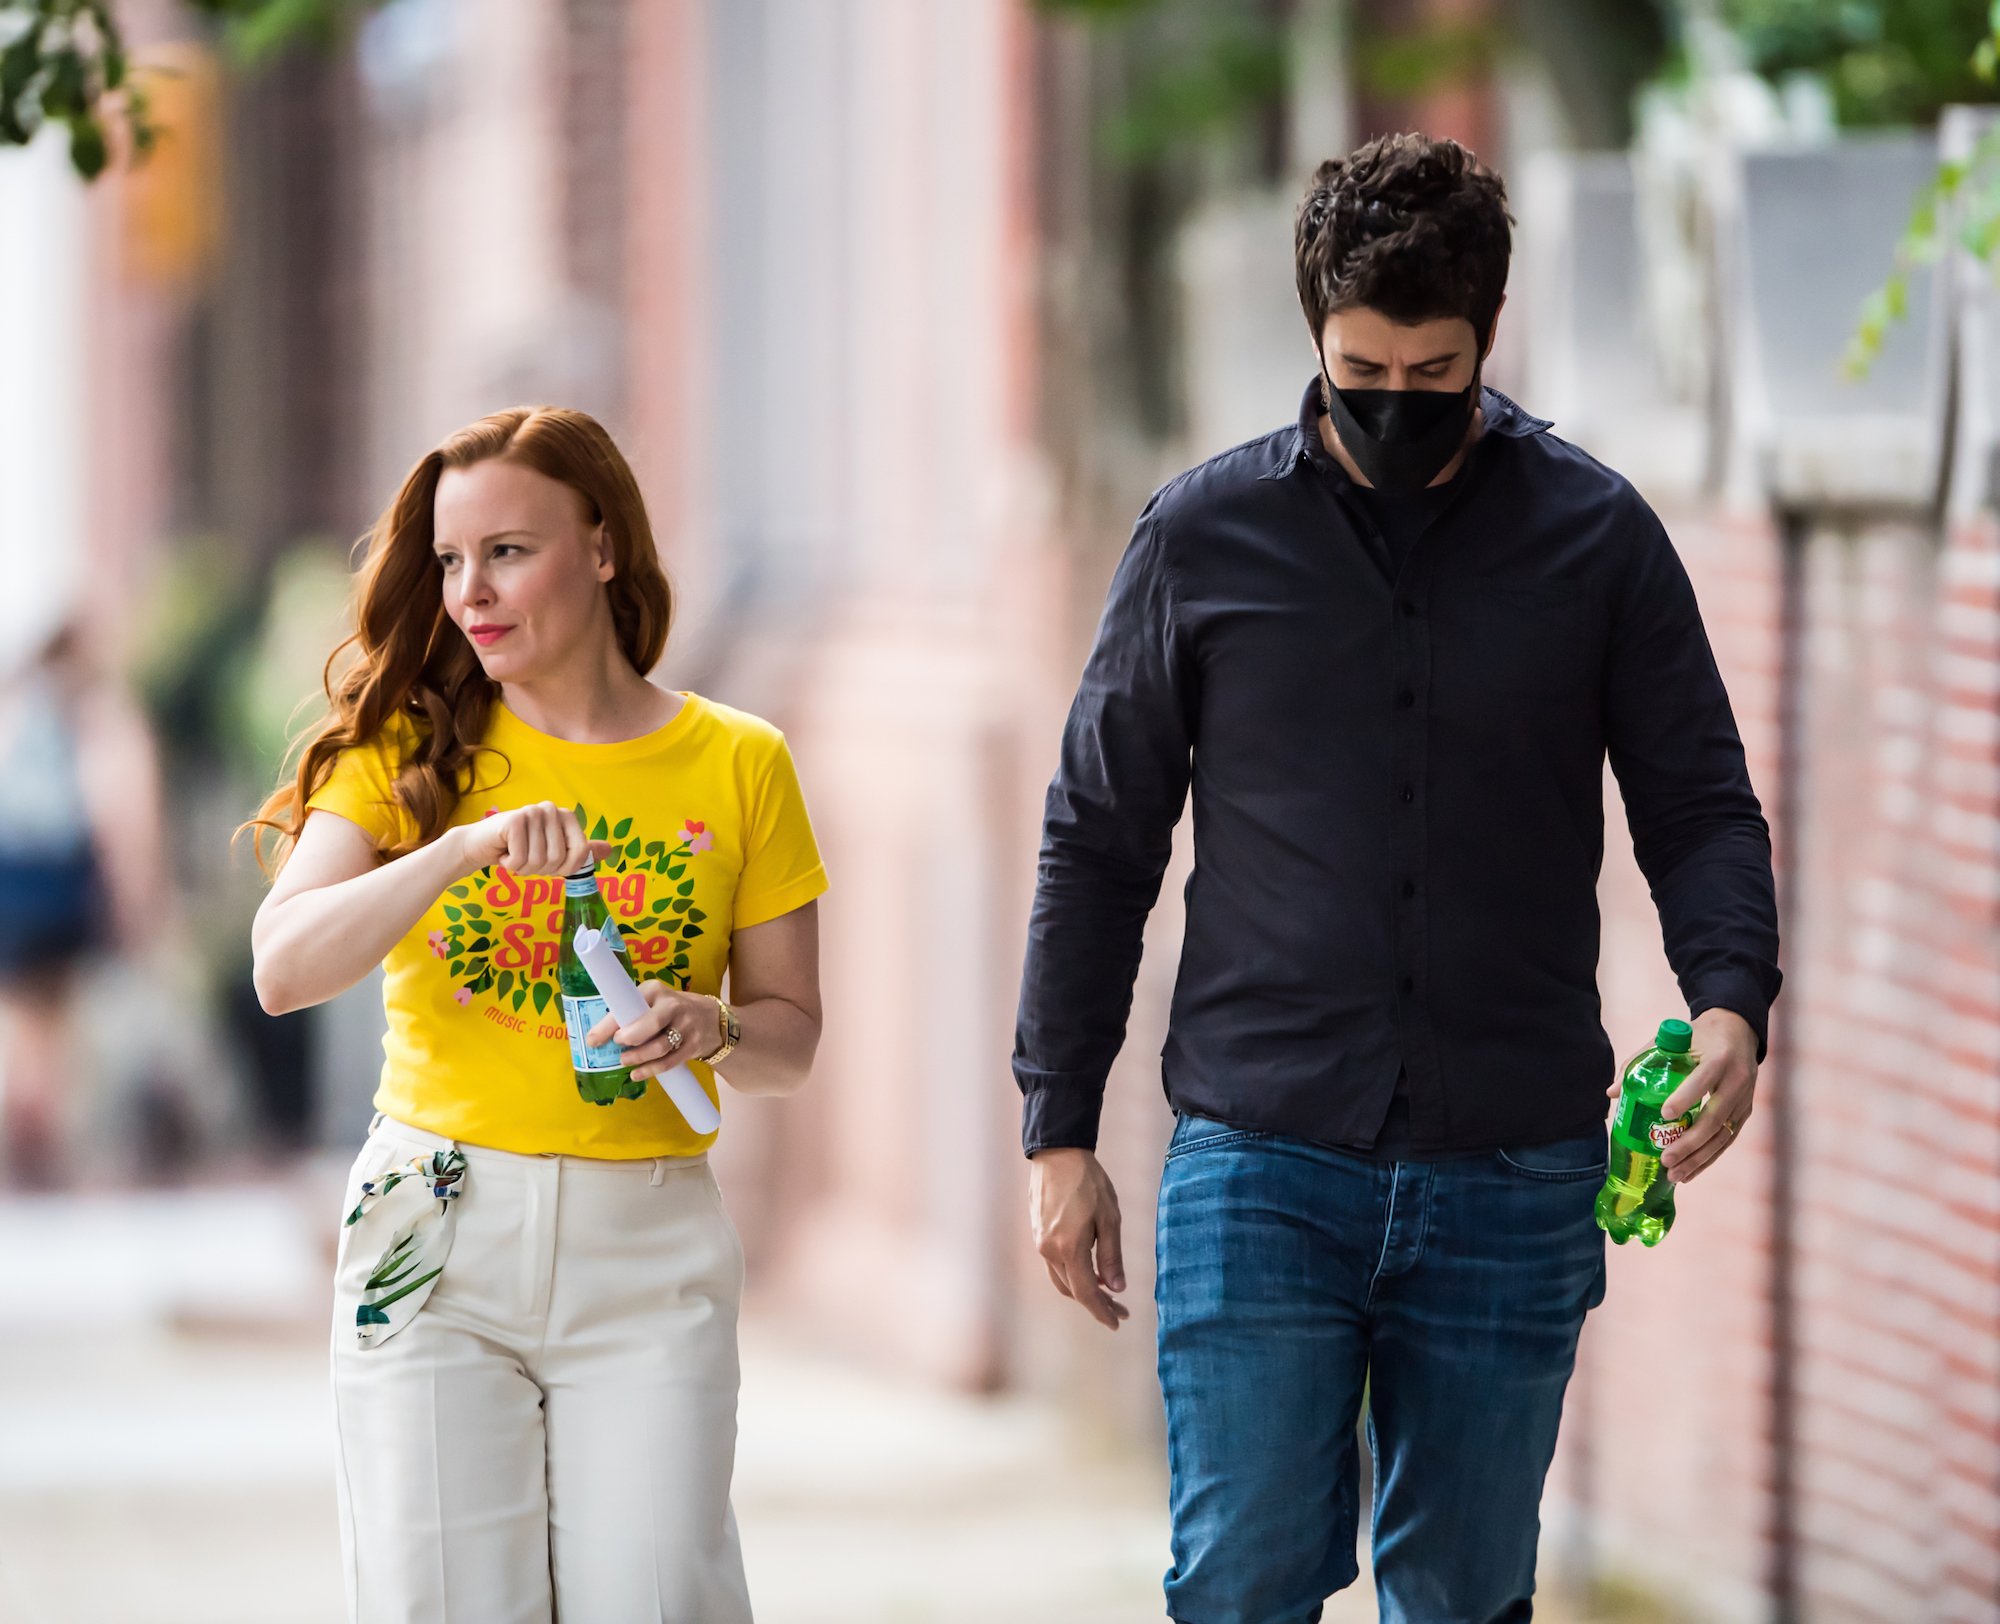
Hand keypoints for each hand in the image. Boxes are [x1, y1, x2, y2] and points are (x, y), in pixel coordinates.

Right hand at [452, 801, 614, 878]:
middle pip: (558, 860)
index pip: (580, 853)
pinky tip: (503, 852)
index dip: (564, 868)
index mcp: (567, 817)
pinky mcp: (514, 820)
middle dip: (539, 869)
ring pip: (539, 861)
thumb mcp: (553, 851)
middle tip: (525, 858)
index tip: (548, 864)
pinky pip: (520, 859)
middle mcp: (552, 810)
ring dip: (523, 868)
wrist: (481, 845)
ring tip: (513, 854)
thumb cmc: (519, 849)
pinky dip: (509, 864)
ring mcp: (533, 812)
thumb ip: (580, 850)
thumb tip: (610, 850)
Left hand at [586, 980, 723, 1078]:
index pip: (630, 1004)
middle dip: (630, 1038)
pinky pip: (670, 1061)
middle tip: (617, 1045)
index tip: (593, 1040)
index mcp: (656, 990)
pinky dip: (651, 1070)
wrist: (710, 1018)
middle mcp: (673, 1006)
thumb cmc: (669, 1010)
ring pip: (660, 1046)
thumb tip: (594, 1037)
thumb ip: (628, 1014)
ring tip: (624, 1061)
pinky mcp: (693, 1045)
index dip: (610, 1024)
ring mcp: (686, 1026)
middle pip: (650, 1024)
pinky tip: (637, 1074)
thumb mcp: (651, 1001)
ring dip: (639, 1057)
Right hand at [1029, 1148, 1128, 1330]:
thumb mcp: (1109, 1217)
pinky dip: (1072, 1274)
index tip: (1117, 1322)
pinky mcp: (1038, 1233)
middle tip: (1119, 1309)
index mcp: (1069, 1249)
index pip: (1086, 1293)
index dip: (1102, 1311)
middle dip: (1096, 1303)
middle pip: (1072, 1290)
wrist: (1057, 1154)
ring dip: (1082, 1290)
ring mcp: (1040, 1243)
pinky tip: (1089, 1269)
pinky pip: (1054, 1265)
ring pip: (1061, 1279)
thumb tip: (1116, 1288)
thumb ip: (1111, 1256)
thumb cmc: (1087, 1182)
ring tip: (1107, 1291)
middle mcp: (1049, 1251)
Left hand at [1604, 1008, 1757, 1184]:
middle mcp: (1737, 1080)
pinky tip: (1690, 1173)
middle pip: (1715, 1117)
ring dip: (1699, 1159)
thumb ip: (1641, 1062)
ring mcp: (1744, 1098)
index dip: (1685, 1098)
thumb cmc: (1697, 1037)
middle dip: (1690, 1142)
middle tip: (1665, 1159)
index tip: (1664, 1114)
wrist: (1738, 1031)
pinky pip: (1728, 1139)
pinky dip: (1709, 1158)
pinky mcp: (1745, 1112)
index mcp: (1718, 1058)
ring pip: (1723, 1135)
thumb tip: (1613, 1092)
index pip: (1702, 1080)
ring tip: (1675, 1176)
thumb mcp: (1671, 1040)